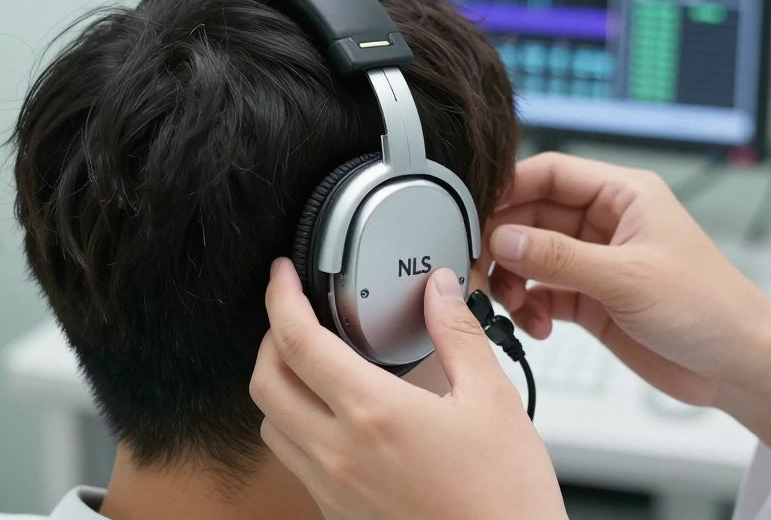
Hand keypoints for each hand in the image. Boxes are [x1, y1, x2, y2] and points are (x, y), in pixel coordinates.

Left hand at [250, 258, 566, 519]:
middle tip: (295, 313)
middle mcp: (340, 453)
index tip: (283, 274)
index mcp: (374, 414)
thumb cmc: (505, 497)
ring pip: (272, 424)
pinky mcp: (339, 514)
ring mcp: (334, 488)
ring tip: (311, 363)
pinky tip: (334, 414)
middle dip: (270, 337)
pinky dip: (296, 425)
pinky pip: (294, 460)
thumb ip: (459, 334)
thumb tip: (442, 288)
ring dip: (279, 385)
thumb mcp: (493, 400)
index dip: (281, 296)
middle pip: (265, 382)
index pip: (297, 341)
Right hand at [485, 152, 770, 456]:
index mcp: (621, 195)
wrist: (740, 367)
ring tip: (512, 305)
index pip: (550, 173)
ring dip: (513, 280)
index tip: (476, 211)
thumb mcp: (628, 278)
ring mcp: (593, 261)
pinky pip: (539, 293)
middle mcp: (603, 223)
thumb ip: (560, 257)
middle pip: (531, 216)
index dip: (510, 187)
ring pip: (530, 256)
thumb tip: (504, 238)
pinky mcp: (588, 298)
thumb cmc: (710, 308)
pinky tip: (538, 326)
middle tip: (483, 268)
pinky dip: (529, 308)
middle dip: (505, 243)